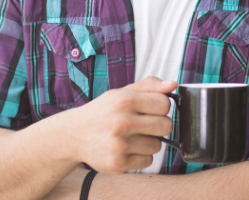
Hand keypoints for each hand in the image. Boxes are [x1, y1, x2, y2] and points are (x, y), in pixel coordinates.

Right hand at [61, 76, 175, 173]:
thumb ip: (149, 86)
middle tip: (144, 124)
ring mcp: (119, 144)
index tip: (150, 109)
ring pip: (157, 146)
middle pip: (165, 126)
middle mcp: (121, 122)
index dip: (161, 107)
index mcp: (124, 100)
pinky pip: (147, 161)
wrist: (75, 135)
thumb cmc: (104, 112)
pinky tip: (126, 149)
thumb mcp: (122, 93)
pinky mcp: (118, 163)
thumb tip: (172, 84)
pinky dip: (140, 156)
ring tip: (131, 137)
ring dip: (149, 142)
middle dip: (158, 125)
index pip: (164, 104)